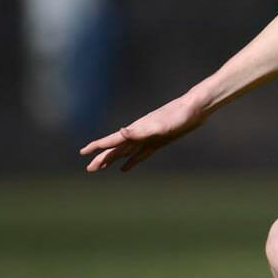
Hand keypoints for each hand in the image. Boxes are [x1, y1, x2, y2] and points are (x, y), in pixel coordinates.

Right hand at [80, 94, 208, 171]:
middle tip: (89, 169)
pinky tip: (125, 168)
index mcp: (136, 130)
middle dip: (102, 158)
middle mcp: (139, 134)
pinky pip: (140, 154)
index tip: (83, 152)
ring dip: (114, 159)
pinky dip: (132, 161)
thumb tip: (121, 132)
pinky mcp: (158, 141)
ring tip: (102, 167)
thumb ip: (141, 130)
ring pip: (126, 152)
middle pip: (116, 148)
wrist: (195, 108)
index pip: (112, 140)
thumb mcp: (161, 125)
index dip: (97, 147)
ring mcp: (148, 137)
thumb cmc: (179, 115)